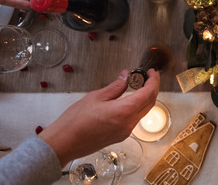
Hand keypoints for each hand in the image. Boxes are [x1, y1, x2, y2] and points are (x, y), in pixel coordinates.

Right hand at [39, 69, 160, 166]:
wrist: (64, 143)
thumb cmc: (75, 122)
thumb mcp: (96, 97)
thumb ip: (115, 86)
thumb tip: (125, 77)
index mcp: (124, 111)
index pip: (149, 93)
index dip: (153, 81)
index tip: (152, 72)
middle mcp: (128, 124)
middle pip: (149, 103)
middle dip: (152, 88)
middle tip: (147, 76)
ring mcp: (125, 132)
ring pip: (143, 112)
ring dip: (144, 98)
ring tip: (137, 86)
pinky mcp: (120, 136)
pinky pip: (134, 120)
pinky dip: (136, 107)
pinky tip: (128, 100)